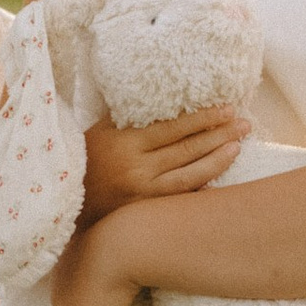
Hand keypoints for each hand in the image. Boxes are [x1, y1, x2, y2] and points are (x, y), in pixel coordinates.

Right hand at [80, 107, 245, 221]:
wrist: (62, 202)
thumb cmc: (82, 160)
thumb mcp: (99, 130)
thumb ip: (127, 116)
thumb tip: (157, 95)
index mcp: (125, 143)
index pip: (174, 127)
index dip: (203, 118)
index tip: (226, 108)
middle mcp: (137, 168)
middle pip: (188, 149)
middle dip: (219, 134)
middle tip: (243, 123)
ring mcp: (144, 193)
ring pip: (191, 174)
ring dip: (219, 159)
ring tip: (239, 145)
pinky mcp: (146, 210)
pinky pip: (181, 196)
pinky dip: (202, 185)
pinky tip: (221, 174)